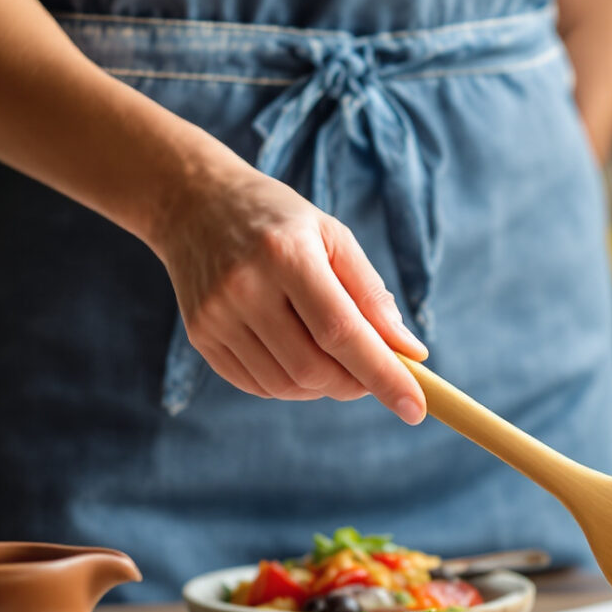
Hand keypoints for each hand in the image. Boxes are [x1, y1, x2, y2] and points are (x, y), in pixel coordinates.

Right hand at [145, 163, 429, 421]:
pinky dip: (292, 385)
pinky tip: (300, 354)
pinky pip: (258, 385)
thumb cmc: (280, 221)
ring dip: (325, 386)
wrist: (195, 205)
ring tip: (336, 355)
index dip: (383, 374)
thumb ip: (372, 296)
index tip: (416, 407)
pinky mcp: (200, 336)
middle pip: (314, 368)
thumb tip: (410, 353)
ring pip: (287, 385)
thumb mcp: (333, 237)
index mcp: (286, 255)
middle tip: (375, 369)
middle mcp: (244, 288)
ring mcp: (216, 316)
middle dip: (357, 383)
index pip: (342, 331)